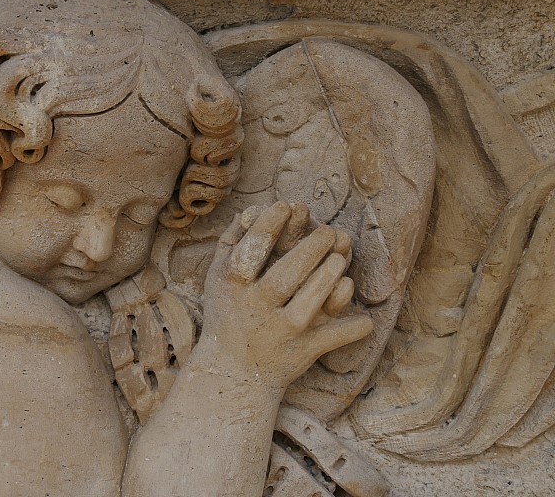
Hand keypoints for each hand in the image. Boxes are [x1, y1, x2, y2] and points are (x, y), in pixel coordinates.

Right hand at [197, 201, 373, 391]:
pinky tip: (361, 311)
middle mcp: (255, 308)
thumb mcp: (217, 277)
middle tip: (328, 231)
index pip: (251, 250)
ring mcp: (281, 332)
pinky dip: (352, 326)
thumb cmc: (228, 313)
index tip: (287, 205)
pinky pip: (333, 338)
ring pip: (309, 304)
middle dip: (310, 250)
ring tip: (339, 258)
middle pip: (286, 276)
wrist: (232, 373)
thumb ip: (232, 241)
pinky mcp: (303, 352)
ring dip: (328, 278)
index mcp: (233, 285)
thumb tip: (253, 208)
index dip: (270, 224)